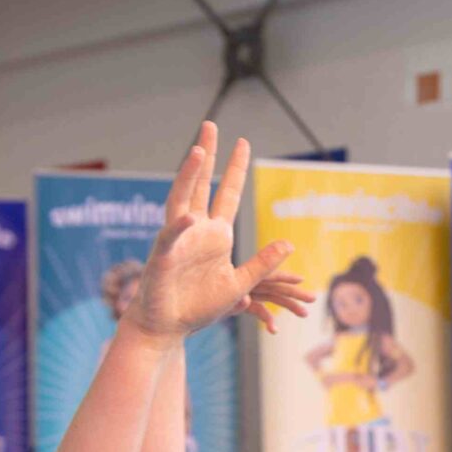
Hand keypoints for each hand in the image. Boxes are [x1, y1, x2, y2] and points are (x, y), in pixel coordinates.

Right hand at [129, 123, 314, 340]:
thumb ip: (262, 264)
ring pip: (181, 198)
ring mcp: (176, 239)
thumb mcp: (241, 285)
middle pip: (200, 183)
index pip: (227, 193)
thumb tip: (289, 243)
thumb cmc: (197, 306)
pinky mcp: (162, 257)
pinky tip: (191, 215)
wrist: (168, 327)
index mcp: (215, 234)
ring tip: (198, 150)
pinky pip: (171, 238)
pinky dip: (180, 227)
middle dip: (206, 154)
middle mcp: (195, 230)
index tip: (242, 142)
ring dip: (189, 175)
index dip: (234, 169)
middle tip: (210, 124)